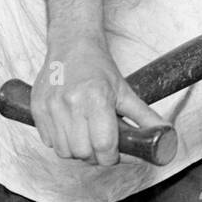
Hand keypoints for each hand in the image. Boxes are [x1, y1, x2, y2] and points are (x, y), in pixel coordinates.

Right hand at [30, 34, 162, 165]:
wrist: (72, 44)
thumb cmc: (99, 67)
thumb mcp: (124, 90)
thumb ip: (144, 116)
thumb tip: (164, 134)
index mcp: (96, 98)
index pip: (104, 146)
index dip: (112, 157)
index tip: (116, 154)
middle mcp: (71, 103)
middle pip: (83, 153)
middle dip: (95, 155)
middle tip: (102, 144)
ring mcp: (50, 107)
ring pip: (64, 151)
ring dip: (77, 151)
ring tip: (86, 135)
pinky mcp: (36, 108)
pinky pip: (48, 142)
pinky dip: (61, 142)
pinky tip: (70, 128)